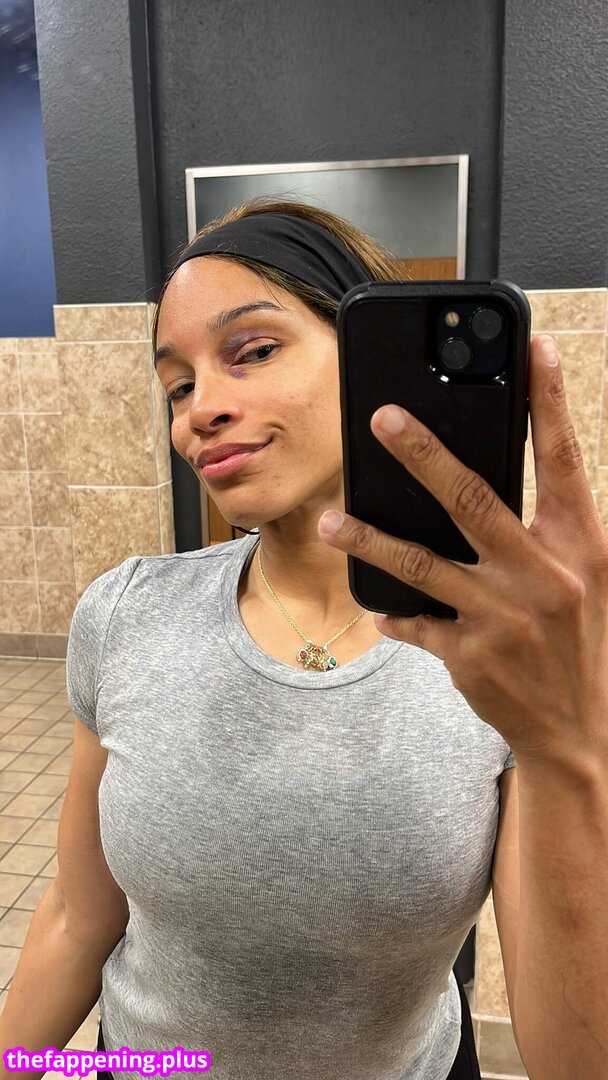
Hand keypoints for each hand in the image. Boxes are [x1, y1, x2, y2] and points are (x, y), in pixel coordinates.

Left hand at [318, 336, 607, 765]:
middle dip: (424, 454)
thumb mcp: (580, 579)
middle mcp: (544, 575)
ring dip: (370, 538)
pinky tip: (378, 611)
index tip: (533, 349)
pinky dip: (395, 614)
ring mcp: (504, 617)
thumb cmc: (577, 643)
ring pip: (422, 563)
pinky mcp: (471, 655)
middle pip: (475, 500)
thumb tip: (475, 482)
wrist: (581, 733)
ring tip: (333, 518)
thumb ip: (543, 532)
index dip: (549, 402)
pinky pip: (417, 623)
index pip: (563, 460)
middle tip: (382, 416)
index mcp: (578, 546)